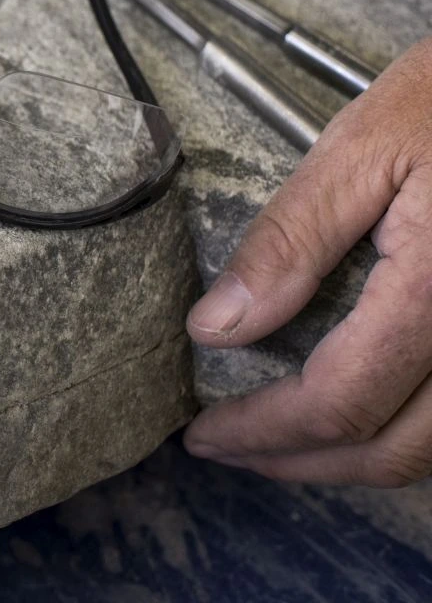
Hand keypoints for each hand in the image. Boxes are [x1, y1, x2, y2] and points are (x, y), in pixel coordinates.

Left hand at [183, 34, 431, 485]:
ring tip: (279, 437)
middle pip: (395, 452)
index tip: (204, 432)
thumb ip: (292, 240)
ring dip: (355, 457)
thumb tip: (217, 327)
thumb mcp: (363, 149)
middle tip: (228, 447)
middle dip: (300, 462)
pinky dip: (405, 429)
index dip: (266, 431)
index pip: (342, 401)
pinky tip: (356, 408)